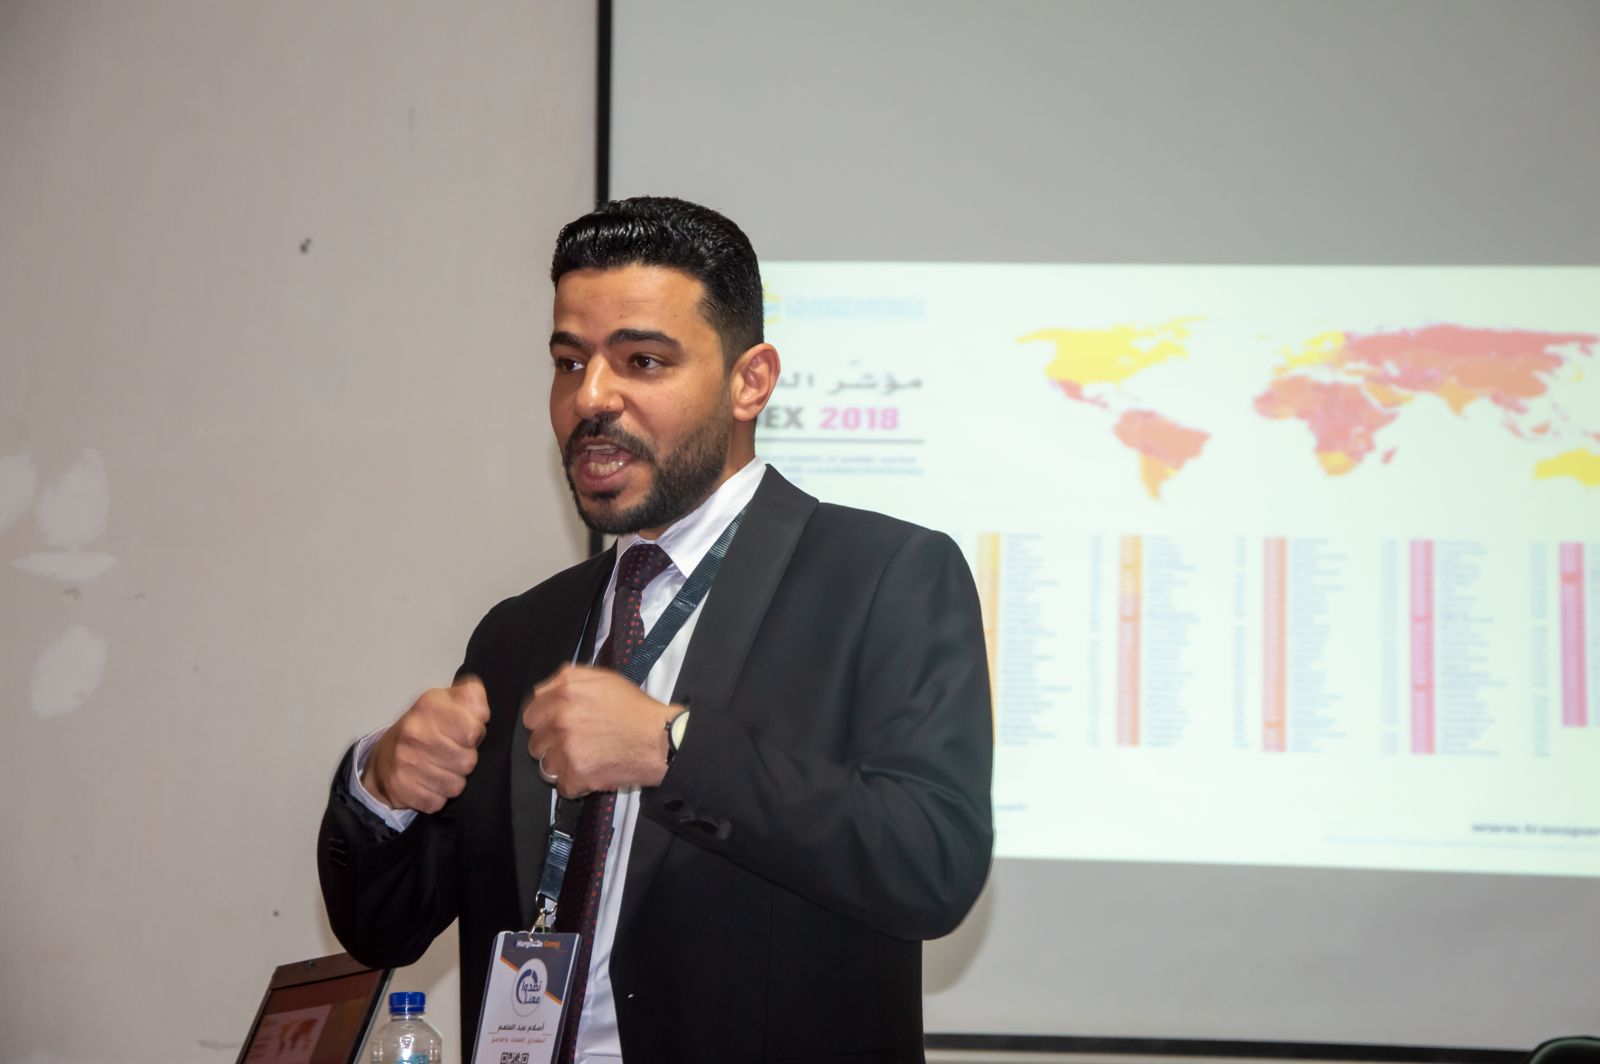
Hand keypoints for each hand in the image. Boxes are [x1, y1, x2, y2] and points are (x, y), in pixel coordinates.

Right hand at [362, 677, 489, 813]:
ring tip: (440, 767)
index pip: (474, 731)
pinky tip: (428, 782)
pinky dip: (437, 795)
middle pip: (468, 761)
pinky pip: (438, 801)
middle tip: (452, 753)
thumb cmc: (425, 728)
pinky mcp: (401, 787)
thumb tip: (483, 713)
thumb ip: (472, 698)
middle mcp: (414, 732)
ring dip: (453, 779)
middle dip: (465, 760)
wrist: (384, 756)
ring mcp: (405, 761)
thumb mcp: (448, 702)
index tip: (466, 734)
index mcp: (429, 706)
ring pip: (456, 785)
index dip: (476, 735)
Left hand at [523, 664, 674, 797]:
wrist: (659, 739)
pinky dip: (575, 784)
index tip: (554, 728)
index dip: (543, 722)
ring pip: (545, 766)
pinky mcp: (576, 774)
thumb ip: (568, 679)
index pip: (531, 713)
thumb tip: (544, 692)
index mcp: (565, 691)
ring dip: (561, 766)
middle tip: (574, 744)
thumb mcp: (604, 678)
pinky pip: (562, 786)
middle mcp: (561, 718)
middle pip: (535, 741)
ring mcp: (566, 748)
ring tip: (583, 760)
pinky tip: (591, 772)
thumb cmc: (636, 709)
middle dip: (551, 745)